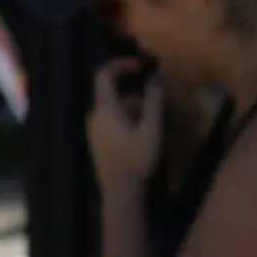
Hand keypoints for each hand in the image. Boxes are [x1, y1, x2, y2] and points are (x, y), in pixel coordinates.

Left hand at [88, 57, 162, 190]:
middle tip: (162, 114)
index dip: (121, 65)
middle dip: (140, 101)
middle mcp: (94, 115)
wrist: (120, 191)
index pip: (104, 74)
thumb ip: (153, 103)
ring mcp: (94, 129)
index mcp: (104, 109)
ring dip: (137, 115)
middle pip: (117, 96)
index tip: (141, 66)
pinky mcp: (98, 141)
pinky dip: (130, 124)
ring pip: (118, 111)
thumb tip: (156, 79)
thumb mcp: (151, 130)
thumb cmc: (136, 160)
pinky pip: (114, 123)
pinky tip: (145, 141)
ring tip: (157, 133)